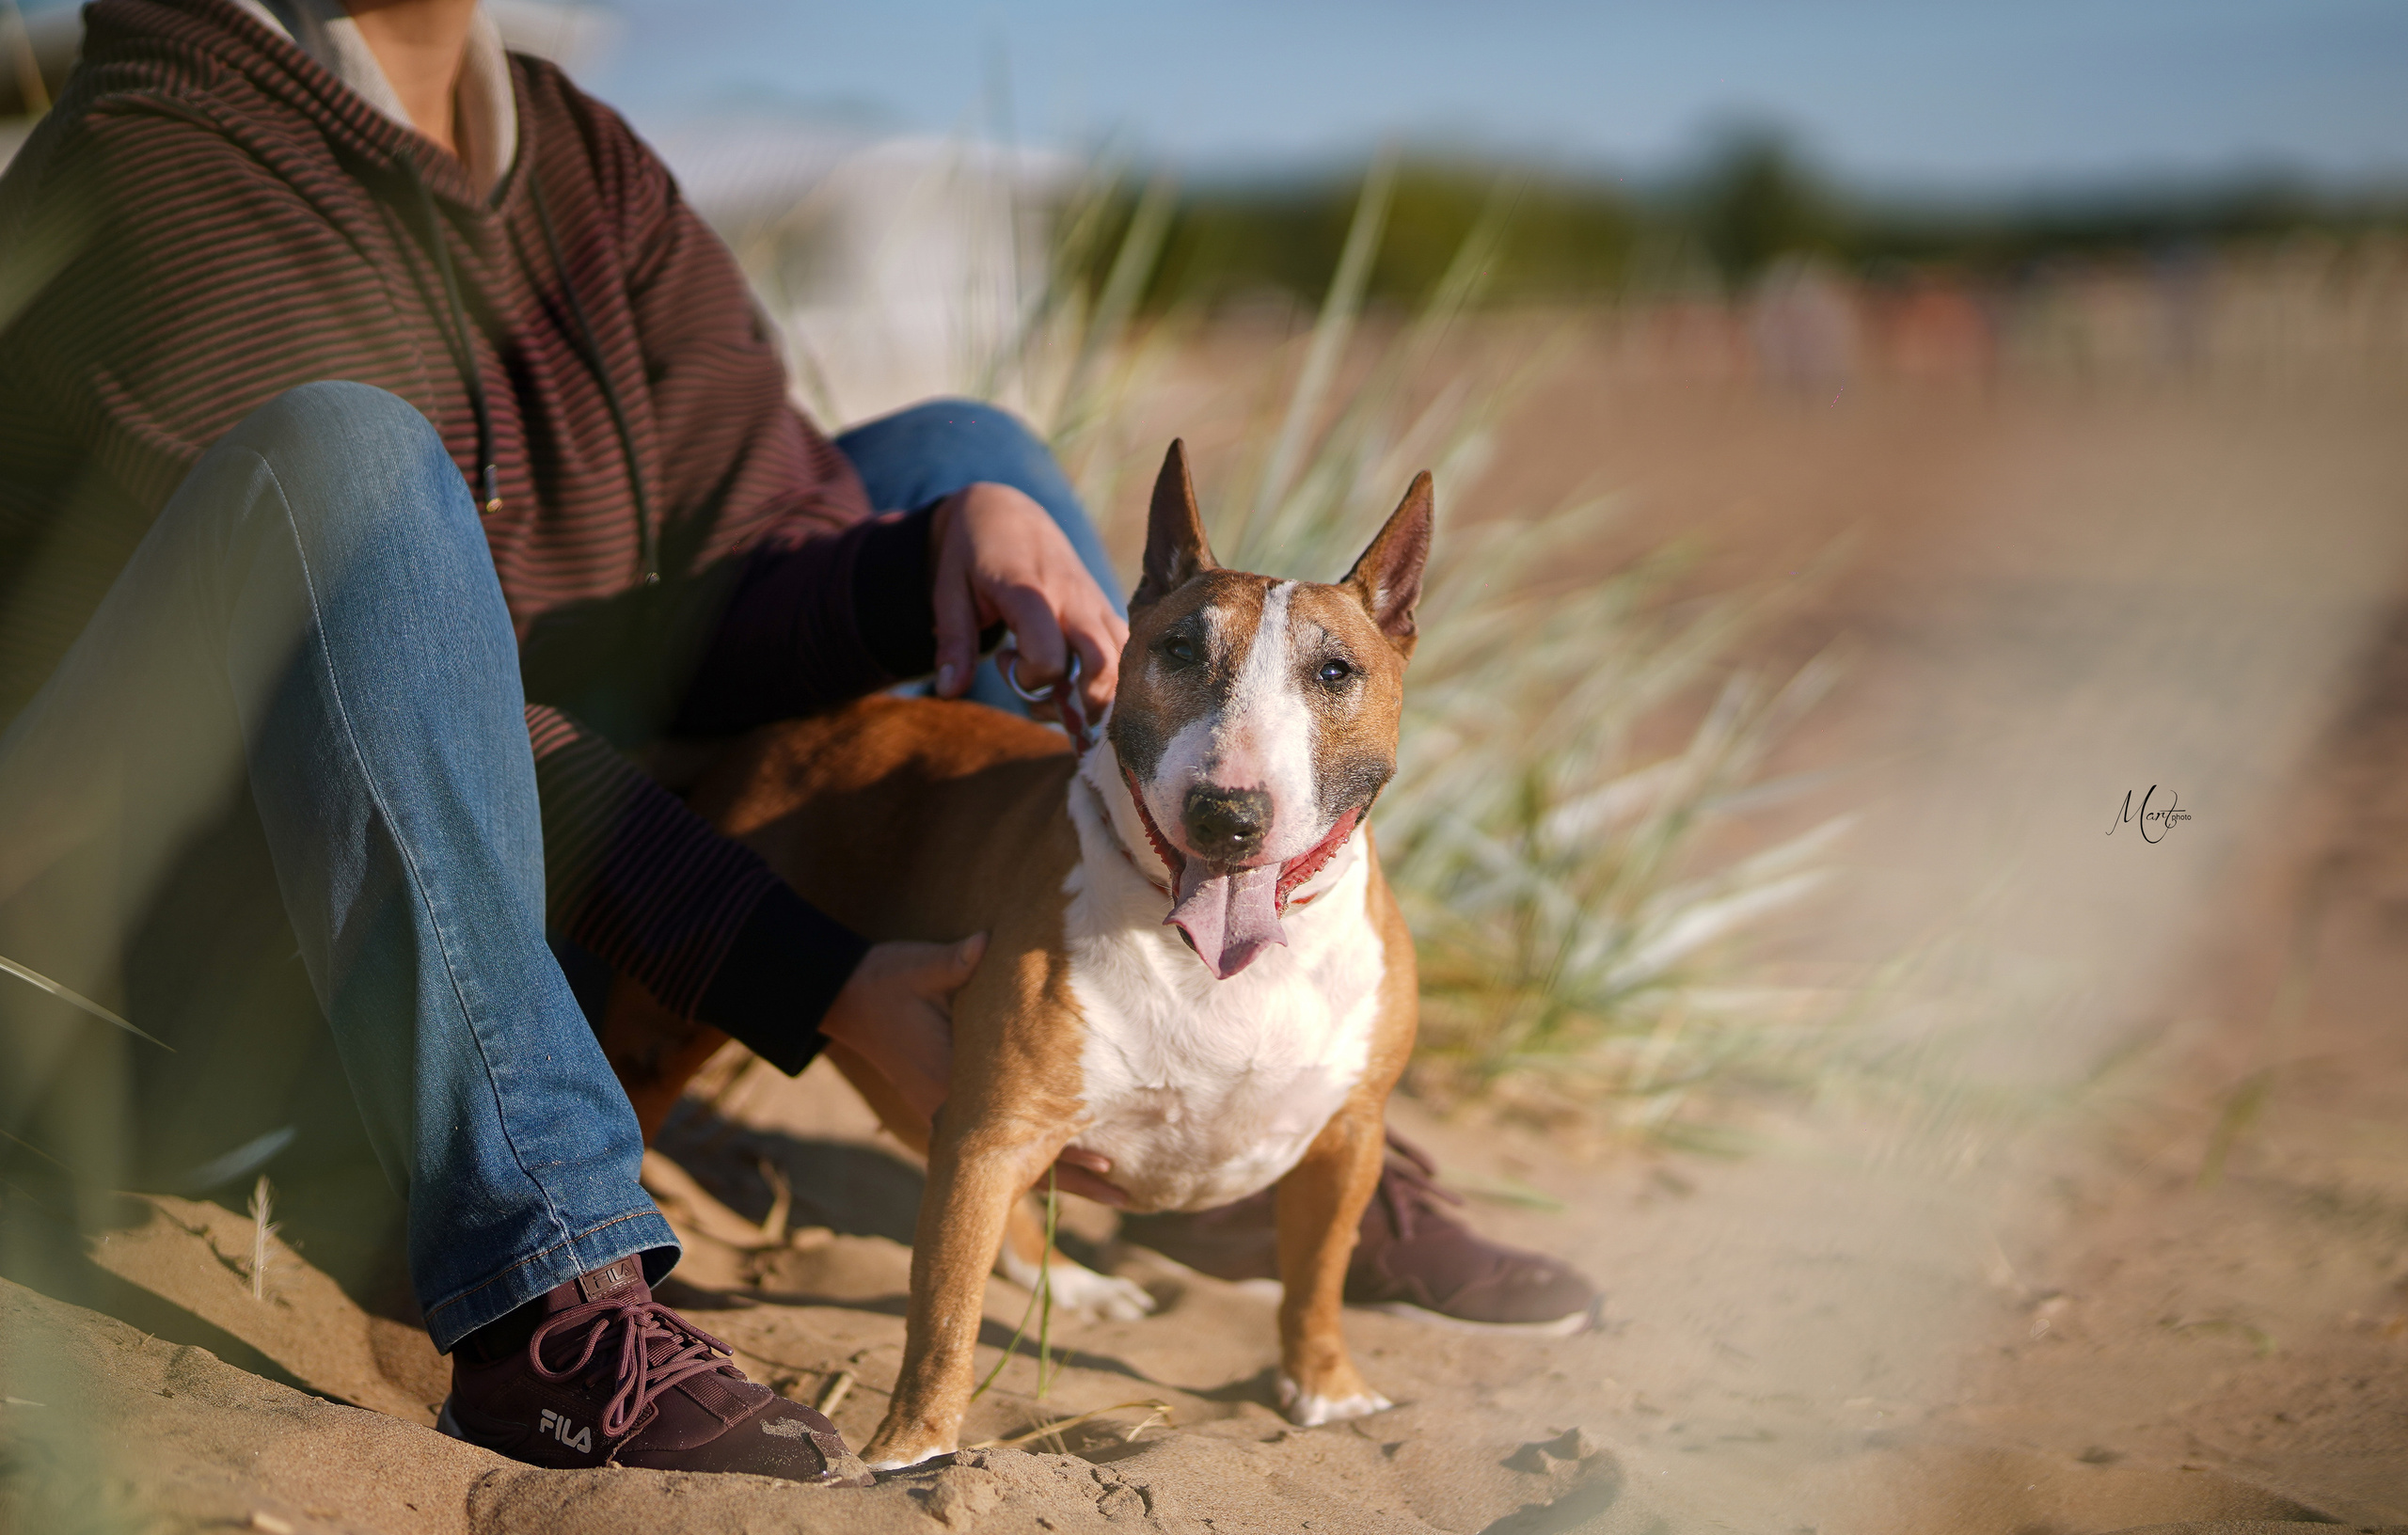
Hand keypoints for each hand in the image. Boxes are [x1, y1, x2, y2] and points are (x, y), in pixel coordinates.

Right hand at [818, 934, 1127, 1206]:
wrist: (847, 997)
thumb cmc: (888, 981)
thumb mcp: (919, 967)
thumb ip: (955, 960)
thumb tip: (984, 944)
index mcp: (953, 1084)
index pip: (1018, 1131)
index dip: (1064, 1150)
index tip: (1108, 1161)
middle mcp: (951, 1113)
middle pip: (1022, 1161)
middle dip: (1075, 1177)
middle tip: (1126, 1192)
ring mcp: (947, 1117)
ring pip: (1011, 1160)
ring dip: (1060, 1172)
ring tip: (1111, 1184)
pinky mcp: (946, 1109)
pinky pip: (995, 1145)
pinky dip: (1033, 1156)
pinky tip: (1066, 1161)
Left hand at [930, 483, 1126, 726]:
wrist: (1005, 512)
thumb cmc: (971, 555)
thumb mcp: (948, 592)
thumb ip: (954, 644)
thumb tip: (947, 694)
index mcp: (1029, 592)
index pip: (1049, 658)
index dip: (1029, 681)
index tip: (1007, 664)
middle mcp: (1072, 597)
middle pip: (1103, 665)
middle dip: (1080, 701)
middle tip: (1047, 700)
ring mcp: (1095, 602)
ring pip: (1124, 660)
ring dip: (1100, 692)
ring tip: (1064, 691)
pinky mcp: (1105, 608)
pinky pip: (1126, 649)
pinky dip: (1111, 675)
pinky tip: (1079, 676)